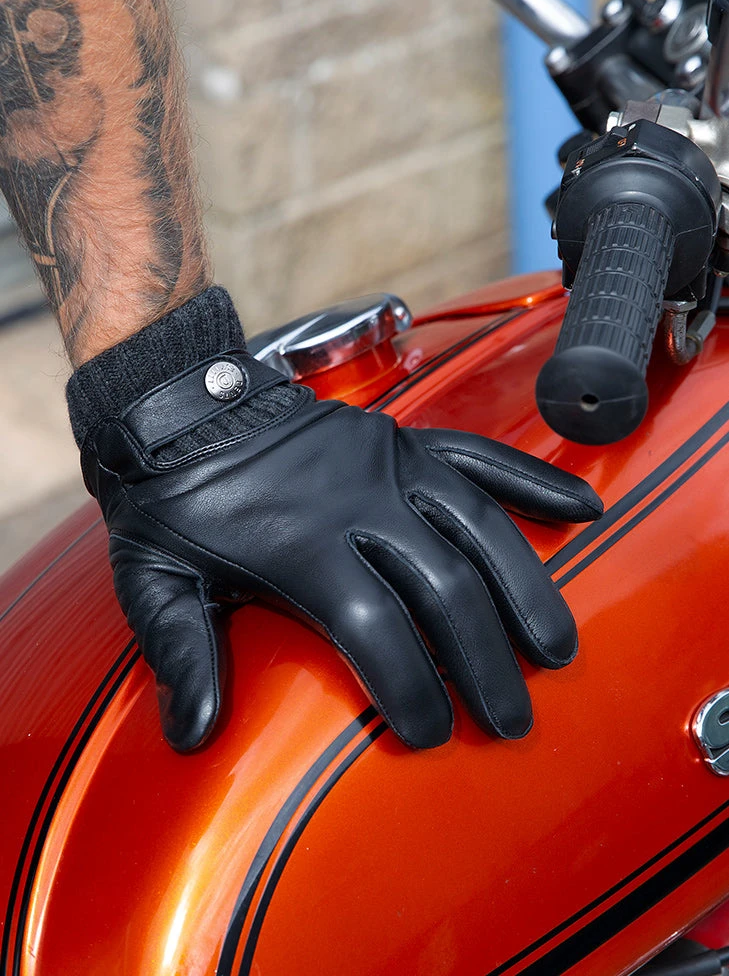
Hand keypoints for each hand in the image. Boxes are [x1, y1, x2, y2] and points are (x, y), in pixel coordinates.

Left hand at [82, 352, 601, 751]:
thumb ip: (181, 653)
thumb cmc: (169, 497)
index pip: (378, 629)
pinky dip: (534, 480)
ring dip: (527, 591)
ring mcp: (389, 462)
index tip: (431, 735)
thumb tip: (192, 737)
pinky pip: (480, 455)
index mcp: (302, 542)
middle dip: (484, 663)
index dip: (411, 689)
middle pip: (445, 589)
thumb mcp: (154, 579)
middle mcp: (359, 499)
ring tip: (557, 649)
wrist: (179, 401)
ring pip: (481, 528)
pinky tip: (583, 510)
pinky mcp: (403, 437)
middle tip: (511, 720)